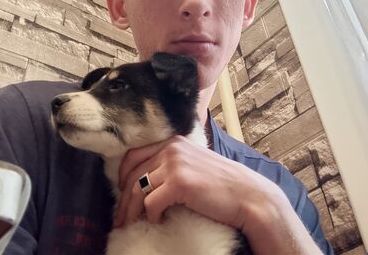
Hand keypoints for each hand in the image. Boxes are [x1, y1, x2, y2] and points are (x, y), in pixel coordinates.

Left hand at [114, 135, 322, 253]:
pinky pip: (151, 202)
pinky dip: (149, 215)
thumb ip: (172, 164)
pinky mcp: (178, 182)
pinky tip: (156, 221)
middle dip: (122, 198)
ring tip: (128, 225)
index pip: (135, 155)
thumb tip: (148, 180)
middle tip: (120, 217)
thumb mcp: (193, 164)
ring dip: (130, 210)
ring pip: (137, 188)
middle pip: (133, 173)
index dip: (122, 175)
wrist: (248, 195)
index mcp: (174, 142)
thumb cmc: (222, 184)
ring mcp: (174, 164)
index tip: (121, 192)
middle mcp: (171, 148)